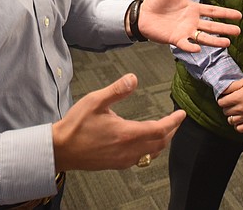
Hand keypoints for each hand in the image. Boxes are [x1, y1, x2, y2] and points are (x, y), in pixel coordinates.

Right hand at [52, 74, 185, 171]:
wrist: (61, 149)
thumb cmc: (75, 126)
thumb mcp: (95, 101)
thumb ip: (116, 90)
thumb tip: (133, 78)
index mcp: (126, 133)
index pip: (159, 129)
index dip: (173, 121)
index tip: (181, 114)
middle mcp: (128, 150)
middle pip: (160, 143)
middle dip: (171, 131)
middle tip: (176, 121)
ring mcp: (123, 159)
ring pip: (152, 153)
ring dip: (162, 141)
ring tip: (165, 130)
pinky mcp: (116, 164)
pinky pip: (141, 159)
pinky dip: (150, 150)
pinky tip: (145, 142)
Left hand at [139, 0, 241, 51]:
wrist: (141, 14)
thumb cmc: (156, 0)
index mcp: (192, 9)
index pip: (213, 10)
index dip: (226, 13)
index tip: (239, 15)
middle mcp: (191, 22)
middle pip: (212, 26)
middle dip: (225, 28)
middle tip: (238, 32)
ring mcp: (184, 31)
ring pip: (203, 37)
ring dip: (214, 40)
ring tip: (227, 43)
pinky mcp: (175, 39)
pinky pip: (185, 44)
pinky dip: (191, 46)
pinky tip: (198, 48)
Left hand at [219, 78, 242, 137]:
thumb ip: (231, 86)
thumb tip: (221, 90)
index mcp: (237, 97)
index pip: (221, 102)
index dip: (223, 100)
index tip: (227, 100)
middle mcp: (241, 108)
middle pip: (226, 112)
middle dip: (228, 108)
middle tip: (234, 105)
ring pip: (232, 121)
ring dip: (233, 117)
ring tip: (239, 113)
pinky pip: (240, 129)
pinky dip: (239, 125)